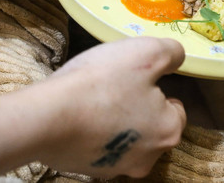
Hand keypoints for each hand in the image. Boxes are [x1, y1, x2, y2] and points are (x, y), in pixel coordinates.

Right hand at [34, 37, 186, 178]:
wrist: (46, 117)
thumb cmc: (101, 83)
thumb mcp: (146, 52)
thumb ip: (171, 53)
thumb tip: (177, 57)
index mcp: (169, 131)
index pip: (176, 110)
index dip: (157, 89)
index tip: (135, 78)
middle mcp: (148, 158)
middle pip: (151, 126)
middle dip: (137, 106)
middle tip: (114, 86)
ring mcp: (117, 168)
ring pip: (126, 138)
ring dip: (116, 120)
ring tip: (95, 99)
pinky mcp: (89, 171)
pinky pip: (100, 147)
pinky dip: (94, 133)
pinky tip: (79, 116)